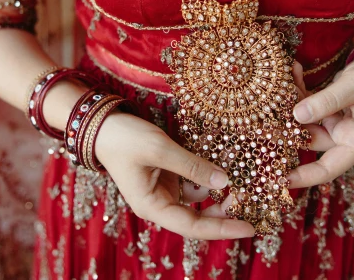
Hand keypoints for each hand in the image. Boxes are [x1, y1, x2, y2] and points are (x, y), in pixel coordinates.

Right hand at [94, 112, 256, 239]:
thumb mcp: (160, 149)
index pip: (193, 226)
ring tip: (244, 183)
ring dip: (219, 193)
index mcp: (152, 206)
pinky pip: (192, 181)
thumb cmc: (124, 139)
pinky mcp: (166, 175)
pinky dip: (208, 176)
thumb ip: (192, 166)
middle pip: (198, 217)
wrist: (101, 124)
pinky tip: (226, 166)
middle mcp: (159, 203)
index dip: (223, 229)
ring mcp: (163, 189)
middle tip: (252, 201)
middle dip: (225, 211)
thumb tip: (224, 180)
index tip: (250, 228)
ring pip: (198, 199)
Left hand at [286, 46, 353, 188]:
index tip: (279, 179)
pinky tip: (294, 70)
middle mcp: (346, 134)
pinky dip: (300, 89)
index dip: (304, 176)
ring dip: (289, 106)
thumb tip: (297, 115)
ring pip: (304, 120)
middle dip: (285, 133)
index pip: (328, 168)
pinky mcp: (330, 106)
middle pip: (309, 141)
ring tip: (274, 89)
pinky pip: (309, 103)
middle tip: (258, 123)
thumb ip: (329, 100)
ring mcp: (336, 121)